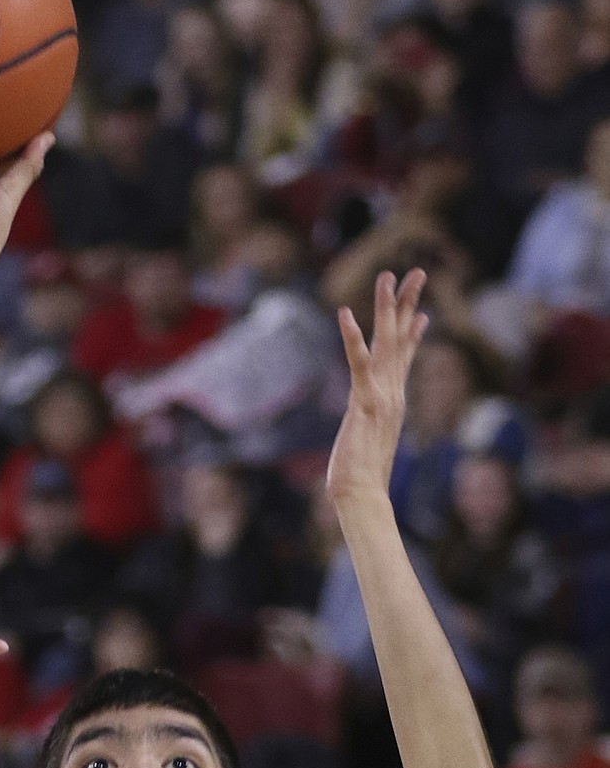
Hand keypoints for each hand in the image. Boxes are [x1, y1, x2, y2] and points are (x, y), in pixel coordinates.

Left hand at [326, 270, 427, 511]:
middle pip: (402, 339)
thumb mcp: (369, 444)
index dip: (412, 332)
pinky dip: (353, 338)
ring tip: (388, 275)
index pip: (404, 359)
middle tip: (416, 271)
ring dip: (387, 307)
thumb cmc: (361, 479)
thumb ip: (373, 428)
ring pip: (386, 342)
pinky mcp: (365, 402)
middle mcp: (393, 393)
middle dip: (408, 303)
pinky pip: (358, 363)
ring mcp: (382, 396)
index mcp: (393, 401)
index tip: (421, 311)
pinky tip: (346, 313)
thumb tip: (374, 425)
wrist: (362, 496)